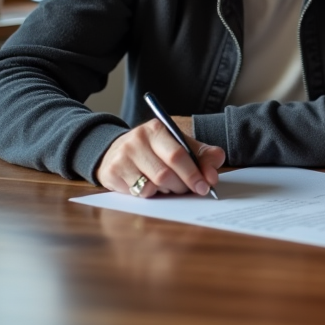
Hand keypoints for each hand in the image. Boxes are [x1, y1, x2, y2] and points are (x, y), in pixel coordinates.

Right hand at [95, 117, 224, 198]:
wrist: (116, 150)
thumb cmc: (155, 149)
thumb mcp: (180, 145)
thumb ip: (202, 156)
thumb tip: (213, 175)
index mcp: (156, 129)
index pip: (178, 154)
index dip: (193, 174)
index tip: (204, 187)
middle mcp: (137, 140)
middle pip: (165, 174)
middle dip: (181, 186)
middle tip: (187, 189)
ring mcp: (122, 157)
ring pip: (151, 186)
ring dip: (166, 192)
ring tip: (168, 186)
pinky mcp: (111, 173)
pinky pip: (137, 194)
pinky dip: (149, 195)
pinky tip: (149, 186)